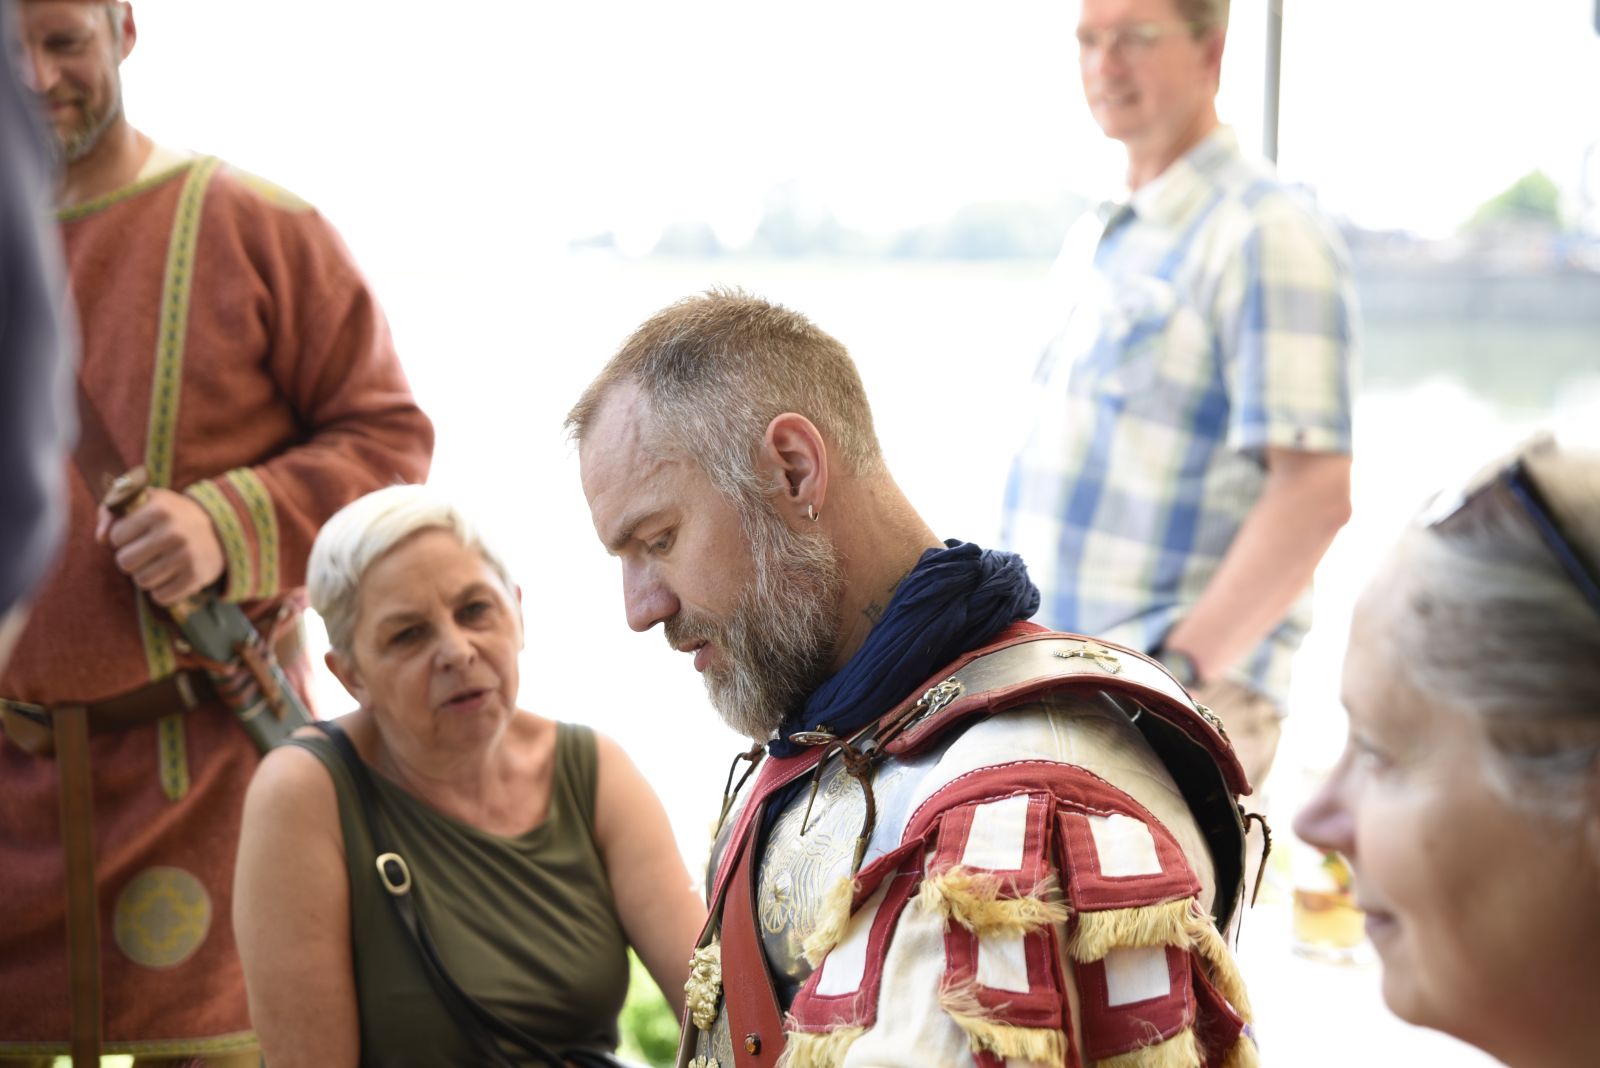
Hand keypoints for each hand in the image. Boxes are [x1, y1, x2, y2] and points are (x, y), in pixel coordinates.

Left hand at [98, 488, 225, 605]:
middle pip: (125, 562)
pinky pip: (160, 597)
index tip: (137, 533)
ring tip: (159, 564)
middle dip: (131, 560)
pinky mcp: (196, 577)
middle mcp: (173, 532)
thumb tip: (100, 538)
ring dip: (146, 575)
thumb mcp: (146, 501)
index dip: (123, 537)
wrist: (221, 531)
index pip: (116, 537)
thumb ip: (112, 511)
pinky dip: (162, 591)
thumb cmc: (172, 515)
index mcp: (159, 510)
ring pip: (142, 581)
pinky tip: (171, 577)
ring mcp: (186, 556)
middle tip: (145, 553)